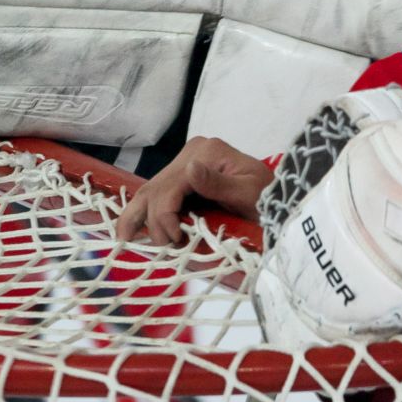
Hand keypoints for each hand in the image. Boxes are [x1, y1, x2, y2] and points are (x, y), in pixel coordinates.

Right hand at [116, 137, 273, 245]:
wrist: (278, 198)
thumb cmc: (268, 198)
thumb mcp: (250, 192)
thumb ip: (220, 184)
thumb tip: (191, 170)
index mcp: (206, 152)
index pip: (170, 186)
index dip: (165, 216)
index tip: (175, 242)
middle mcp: (192, 153)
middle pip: (156, 188)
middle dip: (152, 221)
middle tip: (164, 249)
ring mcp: (186, 162)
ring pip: (150, 189)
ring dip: (136, 215)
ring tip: (123, 239)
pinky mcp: (184, 175)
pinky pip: (158, 193)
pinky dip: (144, 211)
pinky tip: (131, 228)